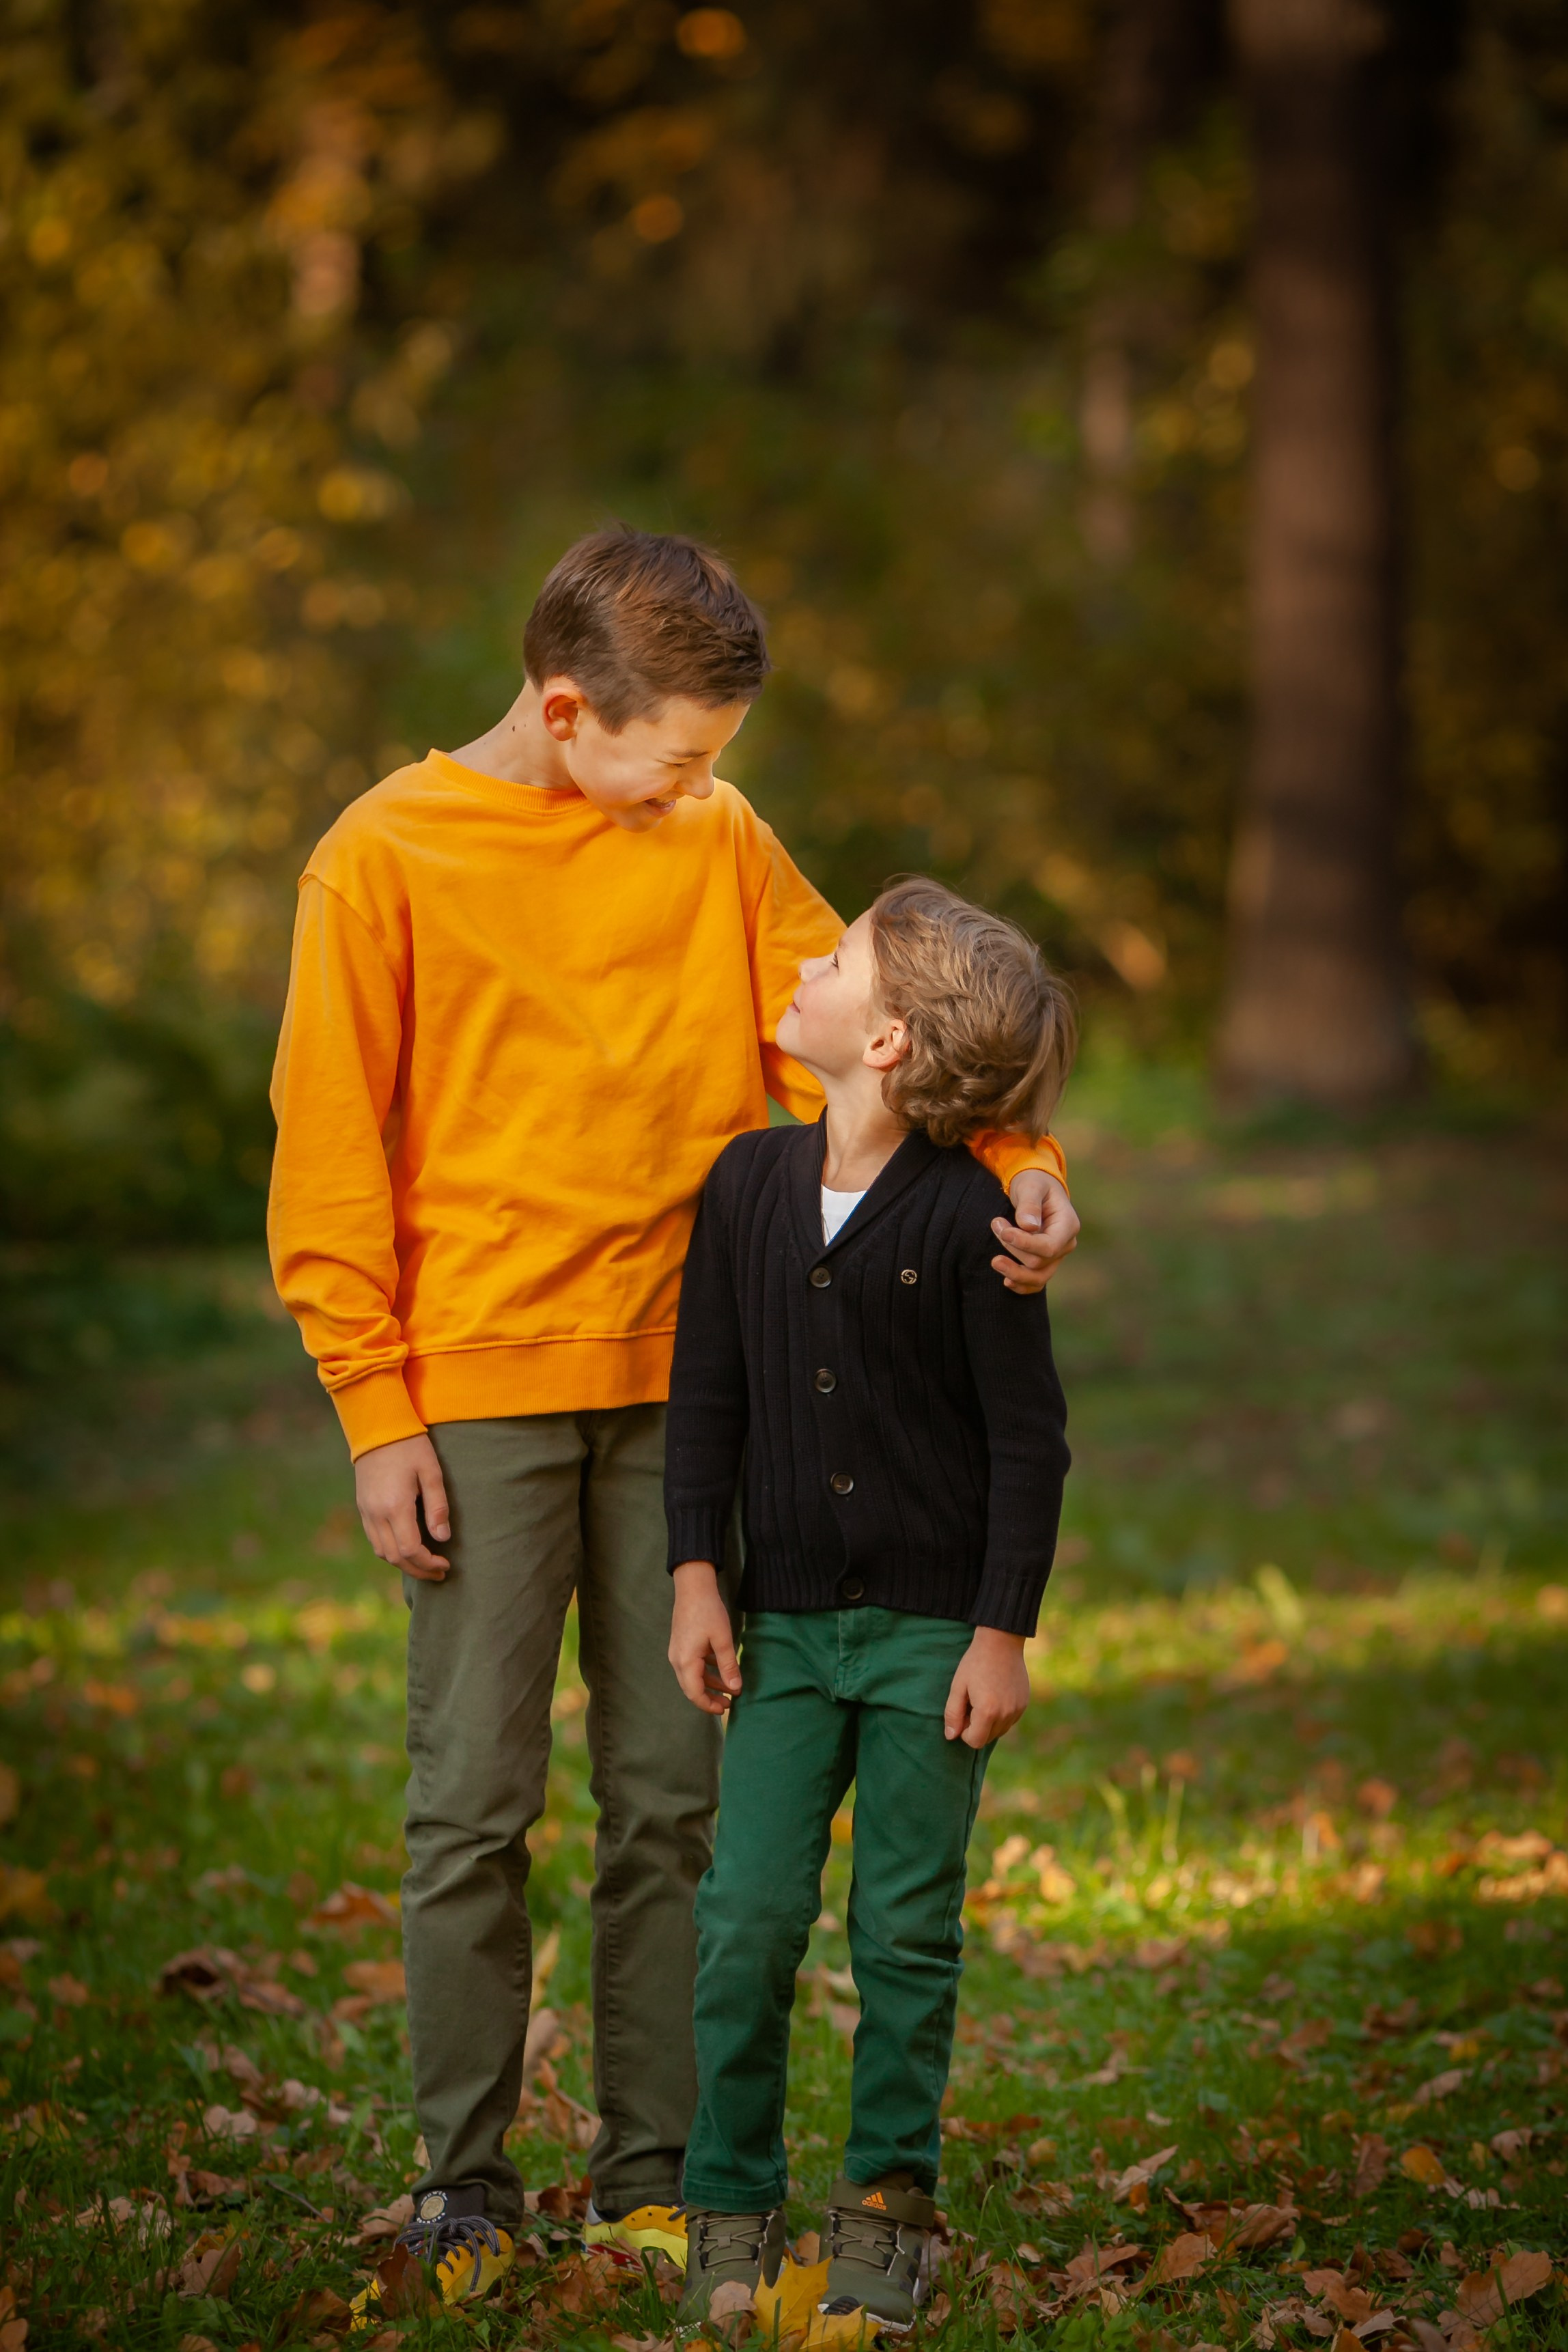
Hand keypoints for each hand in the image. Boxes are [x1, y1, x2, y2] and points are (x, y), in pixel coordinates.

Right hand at [355, 1433, 451, 1579]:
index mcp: (395, 1507)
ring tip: (424, 1564)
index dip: (429, 1563)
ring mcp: (366, 1511)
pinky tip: (406, 1548)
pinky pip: (374, 1539)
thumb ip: (438, 1506)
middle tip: (438, 1572)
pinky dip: (390, 1551)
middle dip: (418, 1570)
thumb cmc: (409, 1445)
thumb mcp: (431, 1471)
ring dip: (403, 1563)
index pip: (411, 1550)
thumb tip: (443, 1537)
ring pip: (382, 1552)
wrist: (377, 1426)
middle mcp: (376, 1514)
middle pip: (395, 1557)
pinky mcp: (362, 1507)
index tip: (446, 1564)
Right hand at [669, 1560, 741, 1714]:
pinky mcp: (681, 1645)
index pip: (695, 1693)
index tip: (725, 1709)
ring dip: (710, 1683)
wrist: (693, 1587)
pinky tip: (721, 1668)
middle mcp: (677, 1660)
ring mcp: (677, 1652)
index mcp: (686, 1661)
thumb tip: (736, 1689)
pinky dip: (706, 1670)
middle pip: (692, 1688)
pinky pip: (692, 1665)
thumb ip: (728, 1666)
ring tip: (730, 1688)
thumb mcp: (722, 1639)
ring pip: (693, 1676)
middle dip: (710, 1697)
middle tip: (729, 1703)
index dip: (709, 1705)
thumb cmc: (708, 1611)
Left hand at [944, 1627, 1030, 1748]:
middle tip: (972, 1703)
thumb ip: (952, 1714)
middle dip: (977, 1727)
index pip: (975, 1741)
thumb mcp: (958, 1686)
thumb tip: (951, 1736)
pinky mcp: (1024, 1703)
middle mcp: (1006, 1714)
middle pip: (988, 1738)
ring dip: (989, 1722)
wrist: (1001, 1642)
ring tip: (984, 1698)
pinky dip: (1001, 1715)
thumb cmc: (975, 1663)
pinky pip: (1010, 1720)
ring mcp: (1018, 1709)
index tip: (963, 1712)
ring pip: (1000, 1731)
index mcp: (988, 1711)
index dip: (965, 1731)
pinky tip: (996, 1695)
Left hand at [993, 1170, 1078, 1292]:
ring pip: (1038, 1277)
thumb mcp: (1031, 1185)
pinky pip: (1036, 1282)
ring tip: (995, 1261)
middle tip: (995, 1225)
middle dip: (1013, 1248)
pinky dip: (1022, 1285)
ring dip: (1014, 1272)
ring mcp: (1056, 1255)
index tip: (1004, 1232)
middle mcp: (1066, 1244)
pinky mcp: (1044, 1261)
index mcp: (1068, 1224)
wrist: (1035, 1188)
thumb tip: (1028, 1226)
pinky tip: (1006, 1281)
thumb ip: (1029, 1204)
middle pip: (1039, 1262)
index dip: (1025, 1244)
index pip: (1049, 1246)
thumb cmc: (1034, 1183)